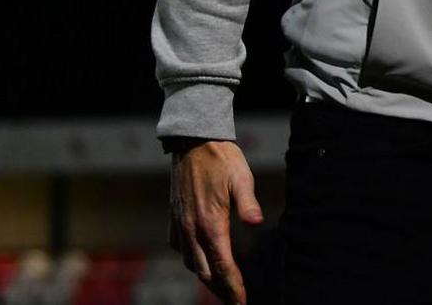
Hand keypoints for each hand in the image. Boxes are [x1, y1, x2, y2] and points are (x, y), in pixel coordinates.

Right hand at [168, 140, 263, 303]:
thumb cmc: (222, 160)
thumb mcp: (241, 178)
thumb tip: (257, 222)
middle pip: (205, 272)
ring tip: (222, 288)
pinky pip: (181, 249)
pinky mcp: (174, 219)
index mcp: (210, 223)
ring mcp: (180, 225)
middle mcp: (191, 229)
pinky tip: (201, 262)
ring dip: (206, 278)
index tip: (242, 301)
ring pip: (191, 263)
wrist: (193, 143)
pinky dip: (192, 261)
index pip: (223, 266)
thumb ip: (248, 202)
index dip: (233, 287)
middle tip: (235, 301)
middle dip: (221, 290)